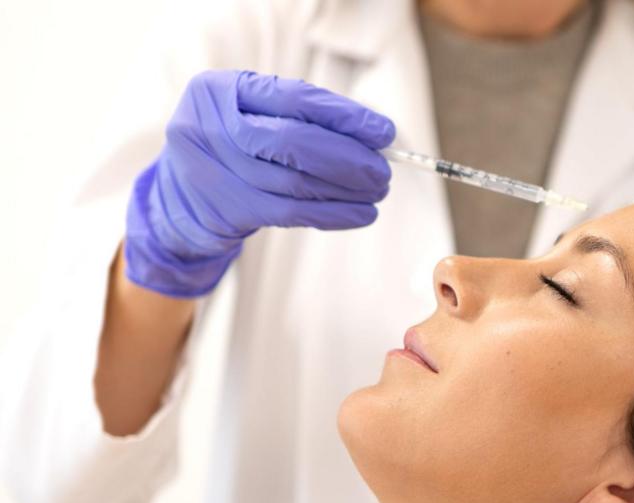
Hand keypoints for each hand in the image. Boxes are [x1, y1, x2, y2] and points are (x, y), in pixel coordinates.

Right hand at [124, 69, 395, 297]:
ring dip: (347, 190)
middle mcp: (210, 126)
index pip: (294, 99)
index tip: (384, 132)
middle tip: (383, 170)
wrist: (182, 193)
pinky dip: (334, 214)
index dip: (345, 117)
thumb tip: (374, 135)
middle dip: (349, 158)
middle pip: (294, 143)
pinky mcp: (229, 210)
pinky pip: (292, 213)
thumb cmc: (234, 143)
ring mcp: (215, 171)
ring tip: (378, 191)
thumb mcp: (252, 113)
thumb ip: (301, 115)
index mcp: (219, 89)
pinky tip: (362, 214)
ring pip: (296, 182)